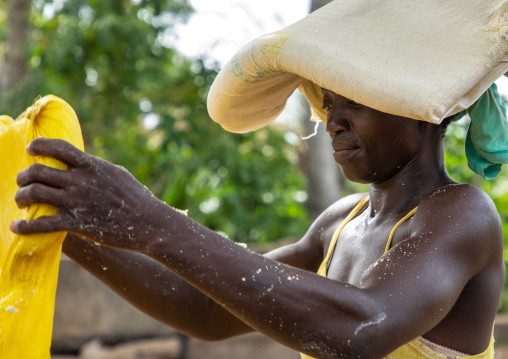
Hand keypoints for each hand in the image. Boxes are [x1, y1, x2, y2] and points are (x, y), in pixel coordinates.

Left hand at [12, 137, 164, 249]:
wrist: (149, 223)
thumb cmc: (138, 199)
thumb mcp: (118, 175)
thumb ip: (97, 169)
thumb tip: (83, 164)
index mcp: (92, 166)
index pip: (58, 147)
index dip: (39, 145)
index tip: (30, 150)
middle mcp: (81, 181)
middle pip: (39, 171)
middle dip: (24, 176)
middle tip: (23, 182)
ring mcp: (77, 202)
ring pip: (35, 193)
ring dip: (21, 196)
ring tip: (20, 201)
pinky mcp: (77, 224)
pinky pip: (42, 224)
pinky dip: (25, 226)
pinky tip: (17, 228)